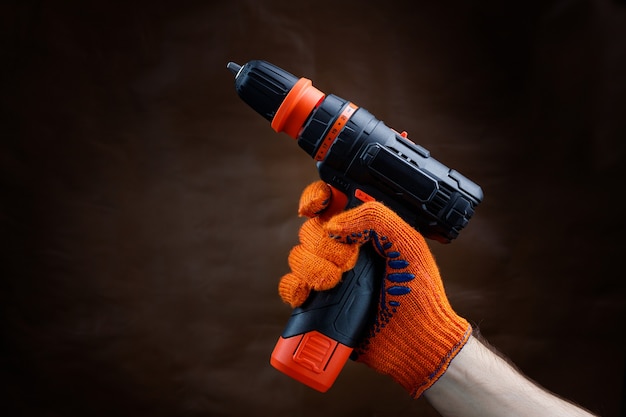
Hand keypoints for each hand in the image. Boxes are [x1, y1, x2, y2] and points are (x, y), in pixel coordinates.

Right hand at [278, 181, 470, 397]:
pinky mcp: (320, 301)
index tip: (316, 206)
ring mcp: (330, 274)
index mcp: (366, 229)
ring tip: (335, 282)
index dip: (317, 197)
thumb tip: (334, 223)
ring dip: (312, 267)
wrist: (413, 340)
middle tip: (350, 262)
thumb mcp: (408, 245)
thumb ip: (377, 219)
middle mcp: (345, 249)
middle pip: (311, 230)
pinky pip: (290, 285)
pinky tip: (308, 294)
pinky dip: (293, 287)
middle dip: (325, 245)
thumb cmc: (419, 293)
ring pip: (299, 256)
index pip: (332, 201)